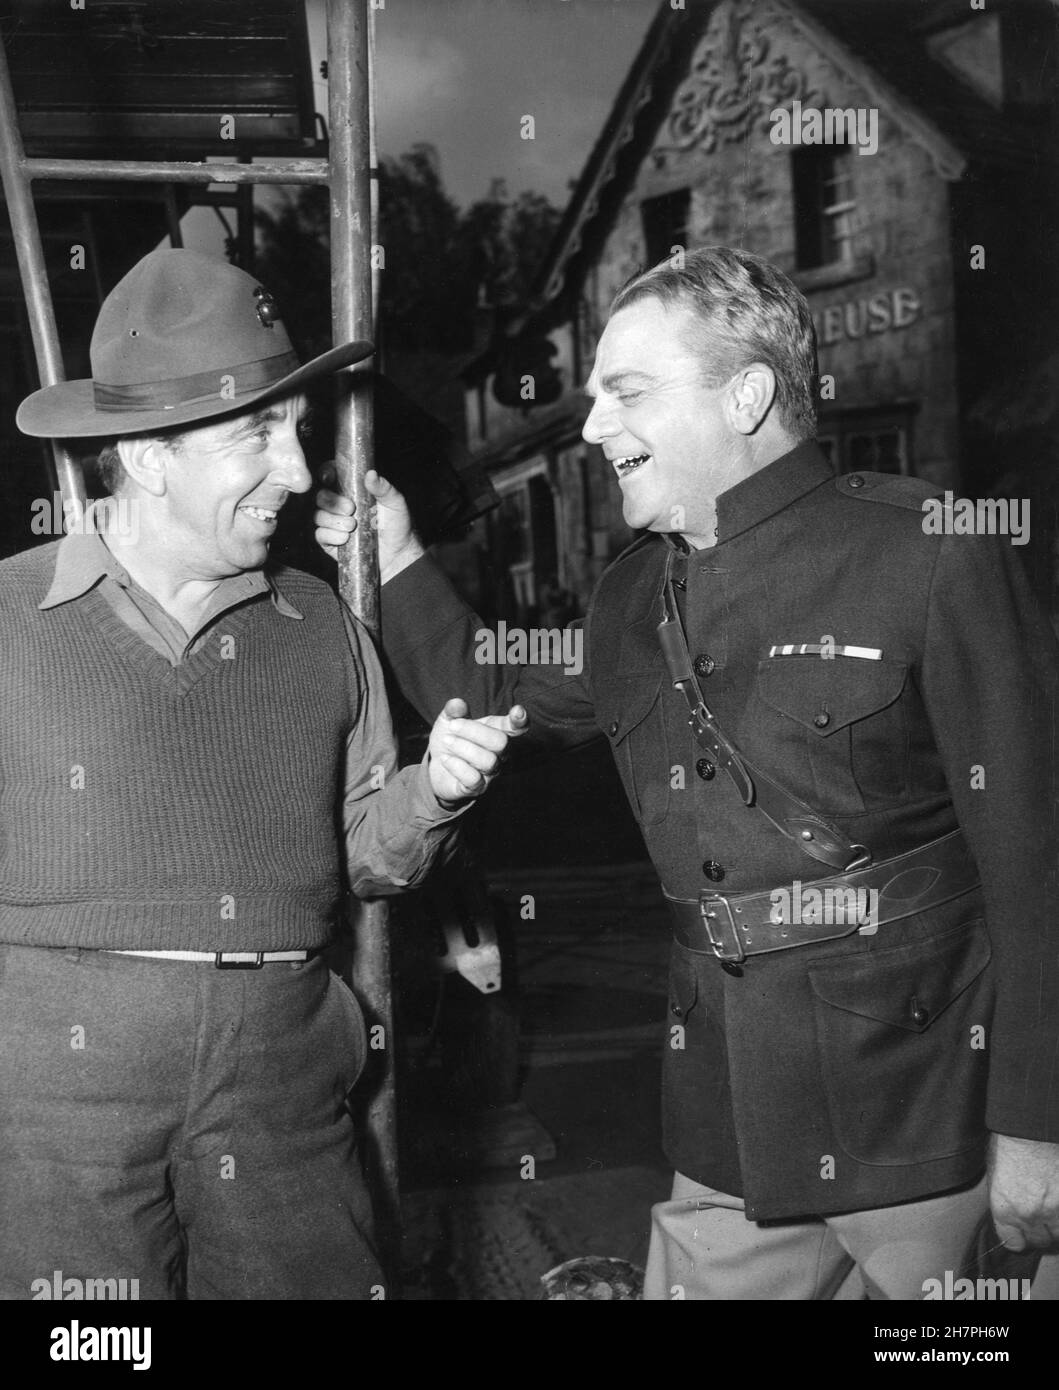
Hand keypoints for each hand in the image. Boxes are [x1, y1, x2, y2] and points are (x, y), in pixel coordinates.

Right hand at [313, 468, 423, 581]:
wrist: (397, 553)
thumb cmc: (396, 524)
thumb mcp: (394, 502)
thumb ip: (383, 488)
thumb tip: (371, 474)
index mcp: (351, 489)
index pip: (330, 474)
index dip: (326, 473)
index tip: (330, 478)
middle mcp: (339, 504)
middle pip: (320, 495)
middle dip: (331, 501)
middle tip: (350, 508)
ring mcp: (334, 522)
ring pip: (318, 516)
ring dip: (334, 520)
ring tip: (353, 525)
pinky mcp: (331, 541)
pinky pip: (320, 535)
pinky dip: (331, 535)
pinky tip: (345, 538)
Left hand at [427, 698, 527, 806]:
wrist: (437, 767)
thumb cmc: (451, 740)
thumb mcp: (448, 721)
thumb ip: (454, 710)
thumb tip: (457, 704)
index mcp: (496, 732)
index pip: (515, 728)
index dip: (520, 720)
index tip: (518, 711)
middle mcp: (499, 754)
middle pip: (500, 742)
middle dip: (473, 731)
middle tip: (452, 726)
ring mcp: (490, 773)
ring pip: (488, 760)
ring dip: (462, 747)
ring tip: (446, 741)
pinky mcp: (476, 788)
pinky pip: (473, 778)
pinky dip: (456, 766)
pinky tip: (445, 759)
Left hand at [988, 1133, 1058, 1251]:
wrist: (1032, 1126)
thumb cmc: (1010, 1143)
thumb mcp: (996, 1175)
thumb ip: (1005, 1202)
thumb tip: (1012, 1216)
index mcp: (1005, 1209)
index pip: (1013, 1243)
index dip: (1019, 1236)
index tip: (1023, 1230)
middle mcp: (1030, 1215)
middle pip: (1041, 1240)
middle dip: (1041, 1231)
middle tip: (1042, 1215)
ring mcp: (1056, 1209)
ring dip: (1057, 1222)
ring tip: (1052, 1205)